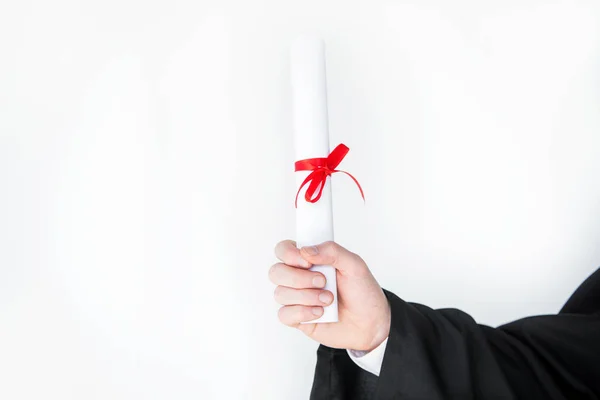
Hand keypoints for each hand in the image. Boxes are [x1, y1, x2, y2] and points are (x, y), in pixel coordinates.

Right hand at [268, 240, 390, 350]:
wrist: (371, 323)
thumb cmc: (363, 292)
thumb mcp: (355, 265)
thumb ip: (332, 251)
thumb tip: (306, 250)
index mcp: (309, 260)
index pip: (283, 249)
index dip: (289, 254)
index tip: (307, 262)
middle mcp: (299, 277)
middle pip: (276, 272)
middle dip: (298, 278)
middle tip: (322, 281)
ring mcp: (297, 298)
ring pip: (280, 293)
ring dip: (306, 297)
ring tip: (328, 300)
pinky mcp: (298, 318)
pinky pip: (284, 314)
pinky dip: (303, 313)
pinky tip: (320, 313)